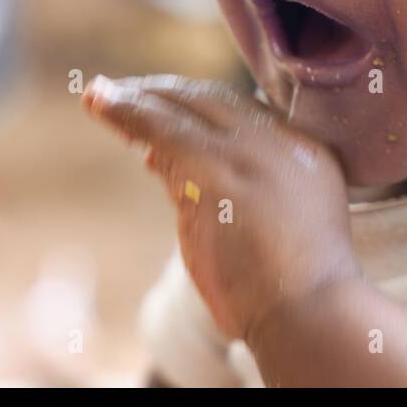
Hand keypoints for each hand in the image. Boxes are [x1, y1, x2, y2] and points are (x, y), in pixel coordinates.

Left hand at [82, 74, 360, 340]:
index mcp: (303, 150)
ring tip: (97, 97)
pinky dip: (127, 112)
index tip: (160, 107)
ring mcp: (245, 154)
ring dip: (134, 100)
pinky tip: (102, 103)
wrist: (310, 314)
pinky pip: (161, 128)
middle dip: (162, 93)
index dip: (194, 105)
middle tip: (119, 94)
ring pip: (180, 111)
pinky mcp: (212, 171)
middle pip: (210, 100)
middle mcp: (276, 141)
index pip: (240, 112)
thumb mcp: (283, 225)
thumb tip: (160, 157)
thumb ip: (236, 188)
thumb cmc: (293, 290)